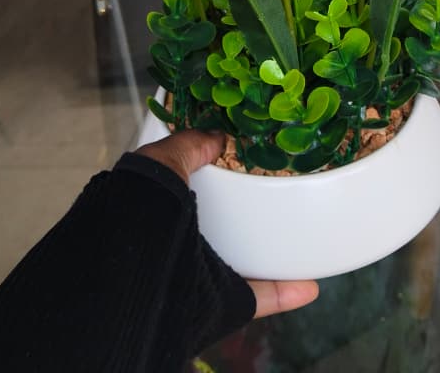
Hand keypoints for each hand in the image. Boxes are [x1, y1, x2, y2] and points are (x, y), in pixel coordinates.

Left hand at [136, 129, 319, 317]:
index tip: (244, 163)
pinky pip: (257, 298)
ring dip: (271, 255)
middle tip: (277, 196)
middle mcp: (178, 243)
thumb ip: (187, 145)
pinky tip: (309, 285)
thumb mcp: (159, 162)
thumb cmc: (137, 212)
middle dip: (244, 216)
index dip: (213, 176)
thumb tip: (217, 137)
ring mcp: (201, 275)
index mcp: (160, 210)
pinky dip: (283, 293)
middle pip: (218, 227)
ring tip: (301, 237)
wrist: (131, 273)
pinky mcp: (220, 302)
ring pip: (241, 264)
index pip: (188, 190)